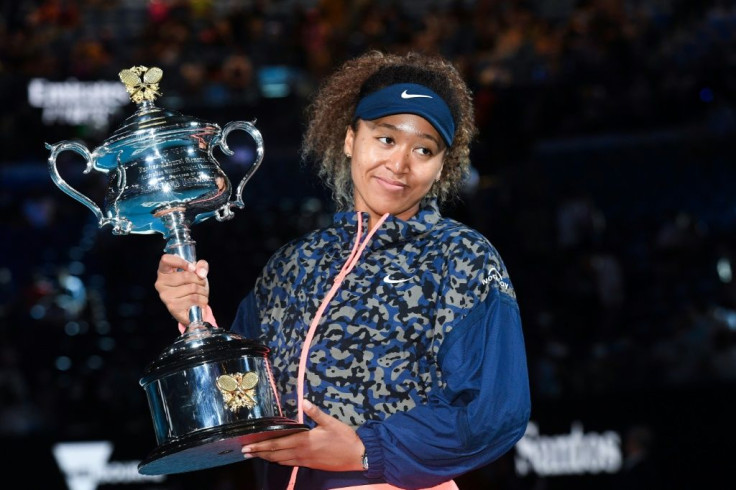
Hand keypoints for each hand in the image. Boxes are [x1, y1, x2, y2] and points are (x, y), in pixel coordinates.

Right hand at [154, 253, 209, 324]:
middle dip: (200, 280)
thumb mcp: (197, 273)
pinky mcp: (173, 307)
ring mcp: (166, 296)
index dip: (181, 262)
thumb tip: (201, 272)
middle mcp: (161, 284)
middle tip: (201, 284)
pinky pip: (194, 299)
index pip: (166, 260)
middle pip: (186, 275)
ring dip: (203, 291)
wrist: (192, 308)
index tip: (192, 268)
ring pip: (192, 288)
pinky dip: (202, 300)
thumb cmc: (191, 287)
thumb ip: (201, 266)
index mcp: (163, 272)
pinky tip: (199, 302)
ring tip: (201, 293)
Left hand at [241, 399, 364, 471]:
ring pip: (281, 461)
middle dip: (259, 453)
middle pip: (275, 454)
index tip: (247, 446)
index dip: (260, 445)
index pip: (276, 444)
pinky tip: (276, 459)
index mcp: (303, 441)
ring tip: (256, 456)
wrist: (357, 457)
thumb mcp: (331, 422)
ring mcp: (304, 460)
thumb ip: (315, 412)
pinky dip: (279, 461)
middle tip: (245, 452)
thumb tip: (303, 401)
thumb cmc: (344, 438)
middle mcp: (300, 453)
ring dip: (267, 458)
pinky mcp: (310, 465)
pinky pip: (290, 463)